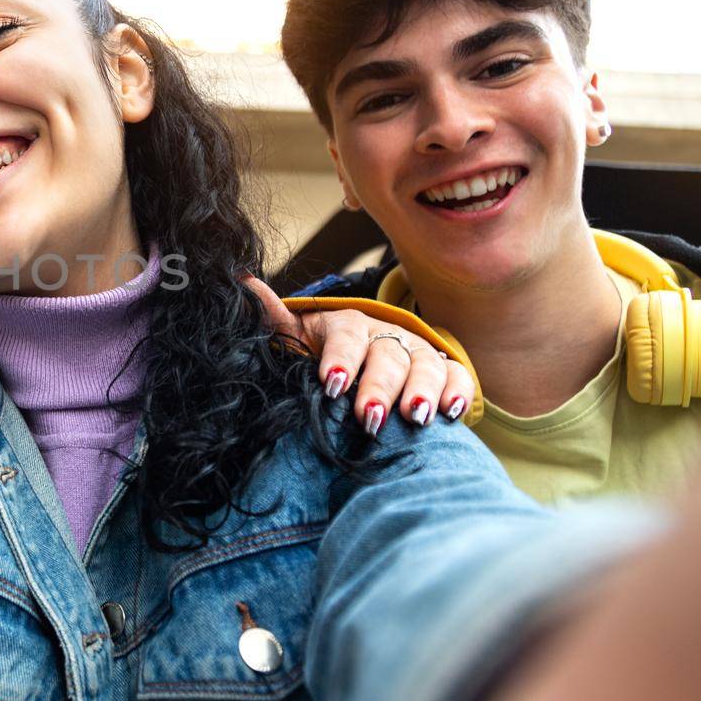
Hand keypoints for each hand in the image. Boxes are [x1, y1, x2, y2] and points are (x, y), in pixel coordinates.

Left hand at [245, 277, 475, 432]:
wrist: (364, 355)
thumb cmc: (324, 351)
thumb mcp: (298, 335)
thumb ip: (275, 318)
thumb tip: (242, 283)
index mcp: (349, 325)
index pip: (347, 337)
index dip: (342, 359)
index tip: (332, 385)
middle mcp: (386, 334)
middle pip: (387, 356)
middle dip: (379, 386)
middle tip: (370, 417)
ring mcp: (418, 350)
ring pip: (425, 365)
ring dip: (422, 390)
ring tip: (415, 417)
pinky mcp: (443, 369)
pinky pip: (457, 376)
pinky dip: (458, 391)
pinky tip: (452, 412)